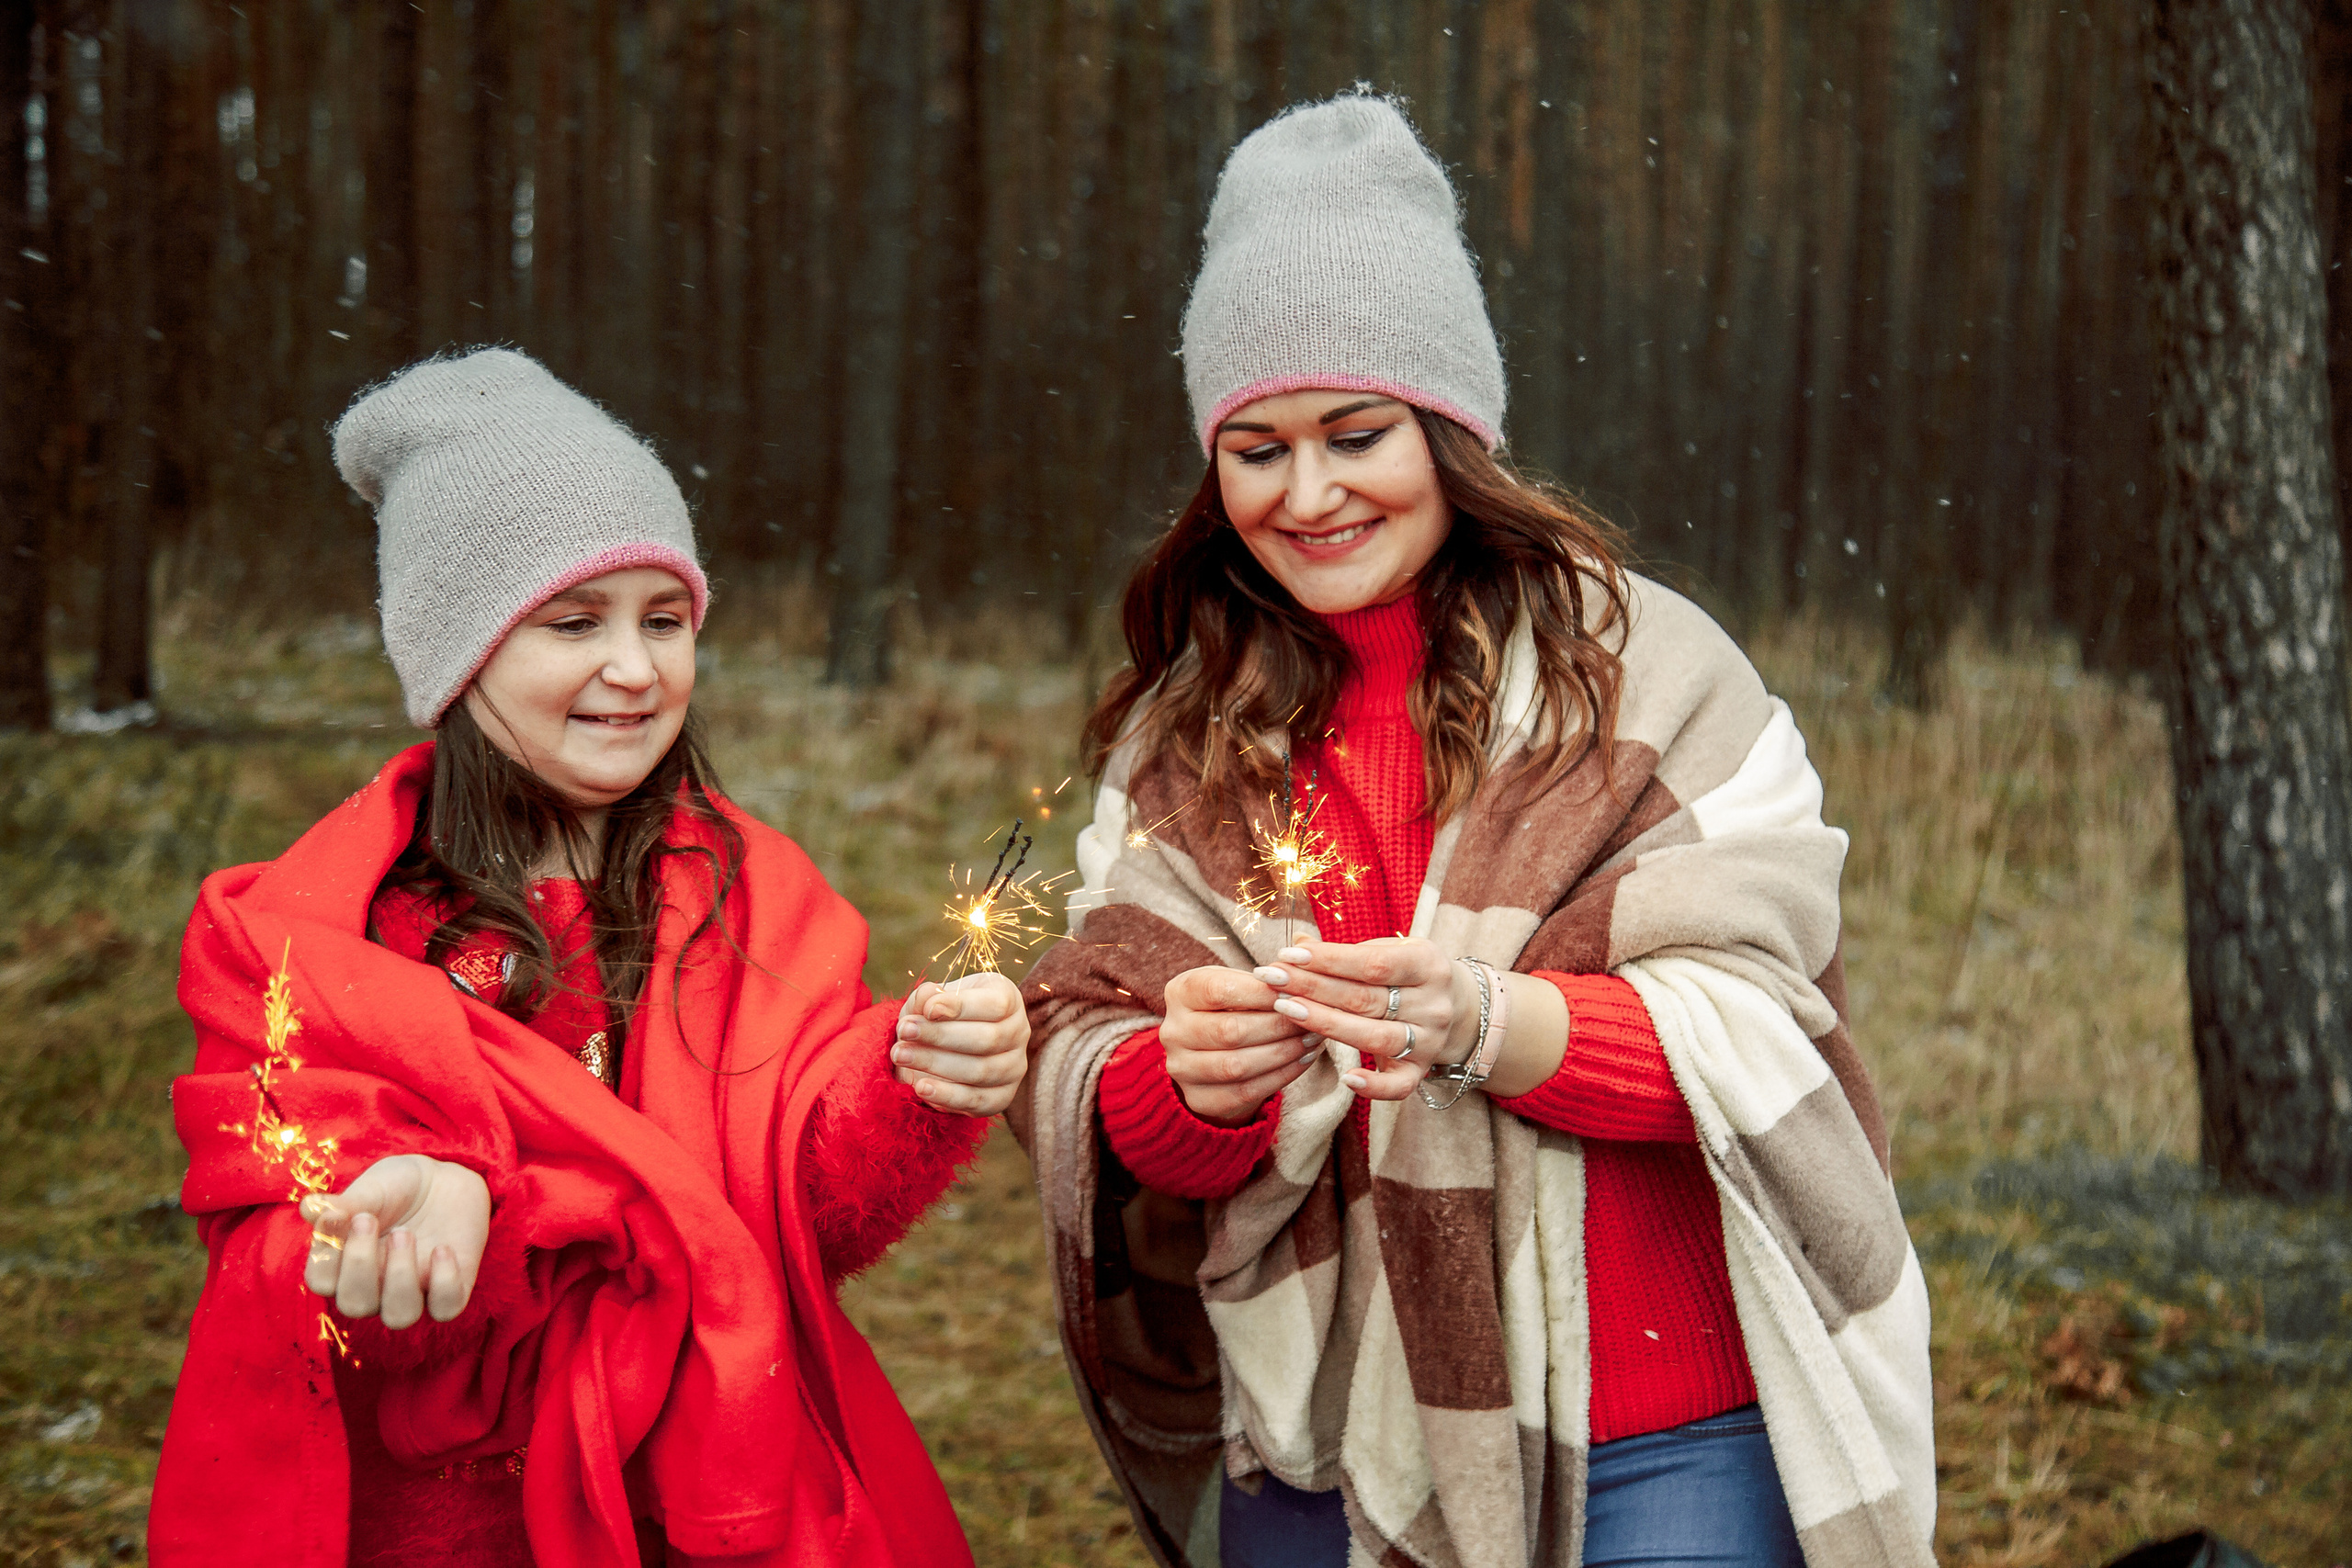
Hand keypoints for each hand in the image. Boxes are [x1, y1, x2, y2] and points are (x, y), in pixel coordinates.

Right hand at [300, 1154, 491, 1329]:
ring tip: (404, 1233)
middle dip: (360, 1264)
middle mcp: (374, 1289)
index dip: (324, 1255)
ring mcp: (413, 1293)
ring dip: (399, 1276)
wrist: (444, 1179)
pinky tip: (442, 1248)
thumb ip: (343, 1204)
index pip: (321, 1282)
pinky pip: (446, 1308)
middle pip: (355, 1305)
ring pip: (400, 1315)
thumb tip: (309, 1208)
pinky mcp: (450, 1290)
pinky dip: (444, 1282)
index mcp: (344, 1267)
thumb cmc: (395, 1188)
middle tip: (367, 1220)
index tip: (334, 1217)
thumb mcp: (370, 1189)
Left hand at [894, 972, 1029, 1115]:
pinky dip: (947, 1096)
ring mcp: (1014, 1067)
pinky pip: (977, 1101)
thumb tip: (928, 1004)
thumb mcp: (932, 998)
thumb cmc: (940, 1016)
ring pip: (980, 1071)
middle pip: (987, 1039)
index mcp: (1008, 1000)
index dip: (962, 1007)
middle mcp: (1019, 1033)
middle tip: (905, 1032)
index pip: (995, 1004)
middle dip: (941, 1037)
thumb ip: (928, 997)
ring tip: (901, 1055)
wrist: (944, 1048)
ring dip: (936, 1064)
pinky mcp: (1002, 1097)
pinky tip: (921, 1087)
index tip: (928, 1010)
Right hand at [1161, 965, 1319, 1125]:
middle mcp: (1173, 1031)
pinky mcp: (1199, 1098)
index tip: (1294, 992)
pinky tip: (1303, 1060)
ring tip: (1312, 1039)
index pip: (1217, 990)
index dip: (1260, 993)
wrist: (1212, 1054)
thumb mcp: (1239, 982)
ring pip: (1236, 1066)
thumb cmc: (1233, 1008)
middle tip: (1312, 1018)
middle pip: (1229, 1031)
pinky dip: (1280, 1076)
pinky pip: (1244, 1092)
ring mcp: (1181, 1068)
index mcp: (1179, 992)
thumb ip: (1266, 974)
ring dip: (1283, 1052)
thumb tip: (1305, 952)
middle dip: (1278, 1025)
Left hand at [1252, 938, 1474, 1100]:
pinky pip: (1400, 1086)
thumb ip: (1346, 951)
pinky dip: (1374, 1086)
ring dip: (1327, 1025)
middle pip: (1366, 999)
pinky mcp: (1422, 1071)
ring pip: (1376, 1038)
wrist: (1461, 1008)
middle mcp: (1433, 1004)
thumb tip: (1297, 944)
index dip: (1328, 959)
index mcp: (1427, 964)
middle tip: (1272, 979)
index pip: (1372, 963)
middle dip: (1313, 988)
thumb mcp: (1389, 951)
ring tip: (1286, 1010)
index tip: (1288, 955)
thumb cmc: (1408, 974)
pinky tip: (1345, 1079)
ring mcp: (1430, 1040)